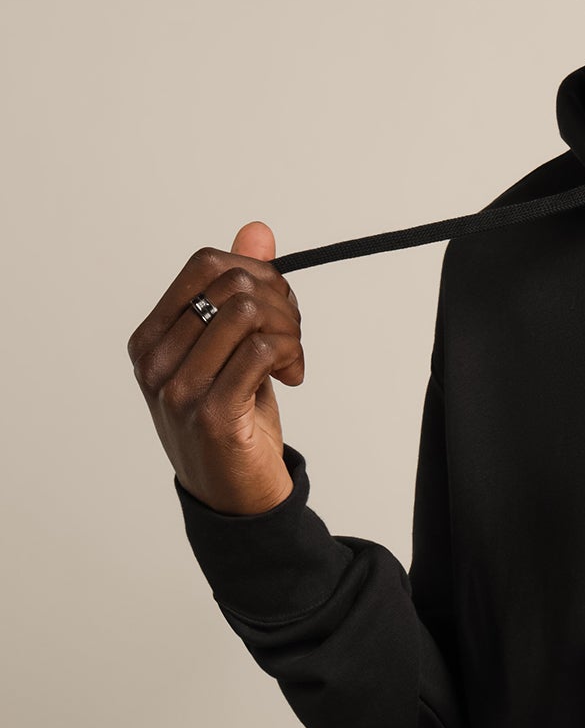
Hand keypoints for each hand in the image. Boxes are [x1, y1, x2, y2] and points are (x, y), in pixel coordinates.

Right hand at [127, 222, 302, 514]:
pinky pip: (263, 350)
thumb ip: (237, 290)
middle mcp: (156, 361)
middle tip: (292, 335)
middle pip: (230, 282)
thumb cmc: (231, 418)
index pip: (203, 264)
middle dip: (279, 300)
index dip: (254, 272)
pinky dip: (291, 355)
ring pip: (248, 311)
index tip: (276, 307)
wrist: (234, 496)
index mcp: (150, 339)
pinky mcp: (213, 413)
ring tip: (292, 358)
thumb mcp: (230, 349)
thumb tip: (257, 231)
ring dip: (288, 329)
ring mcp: (179, 388)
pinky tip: (291, 377)